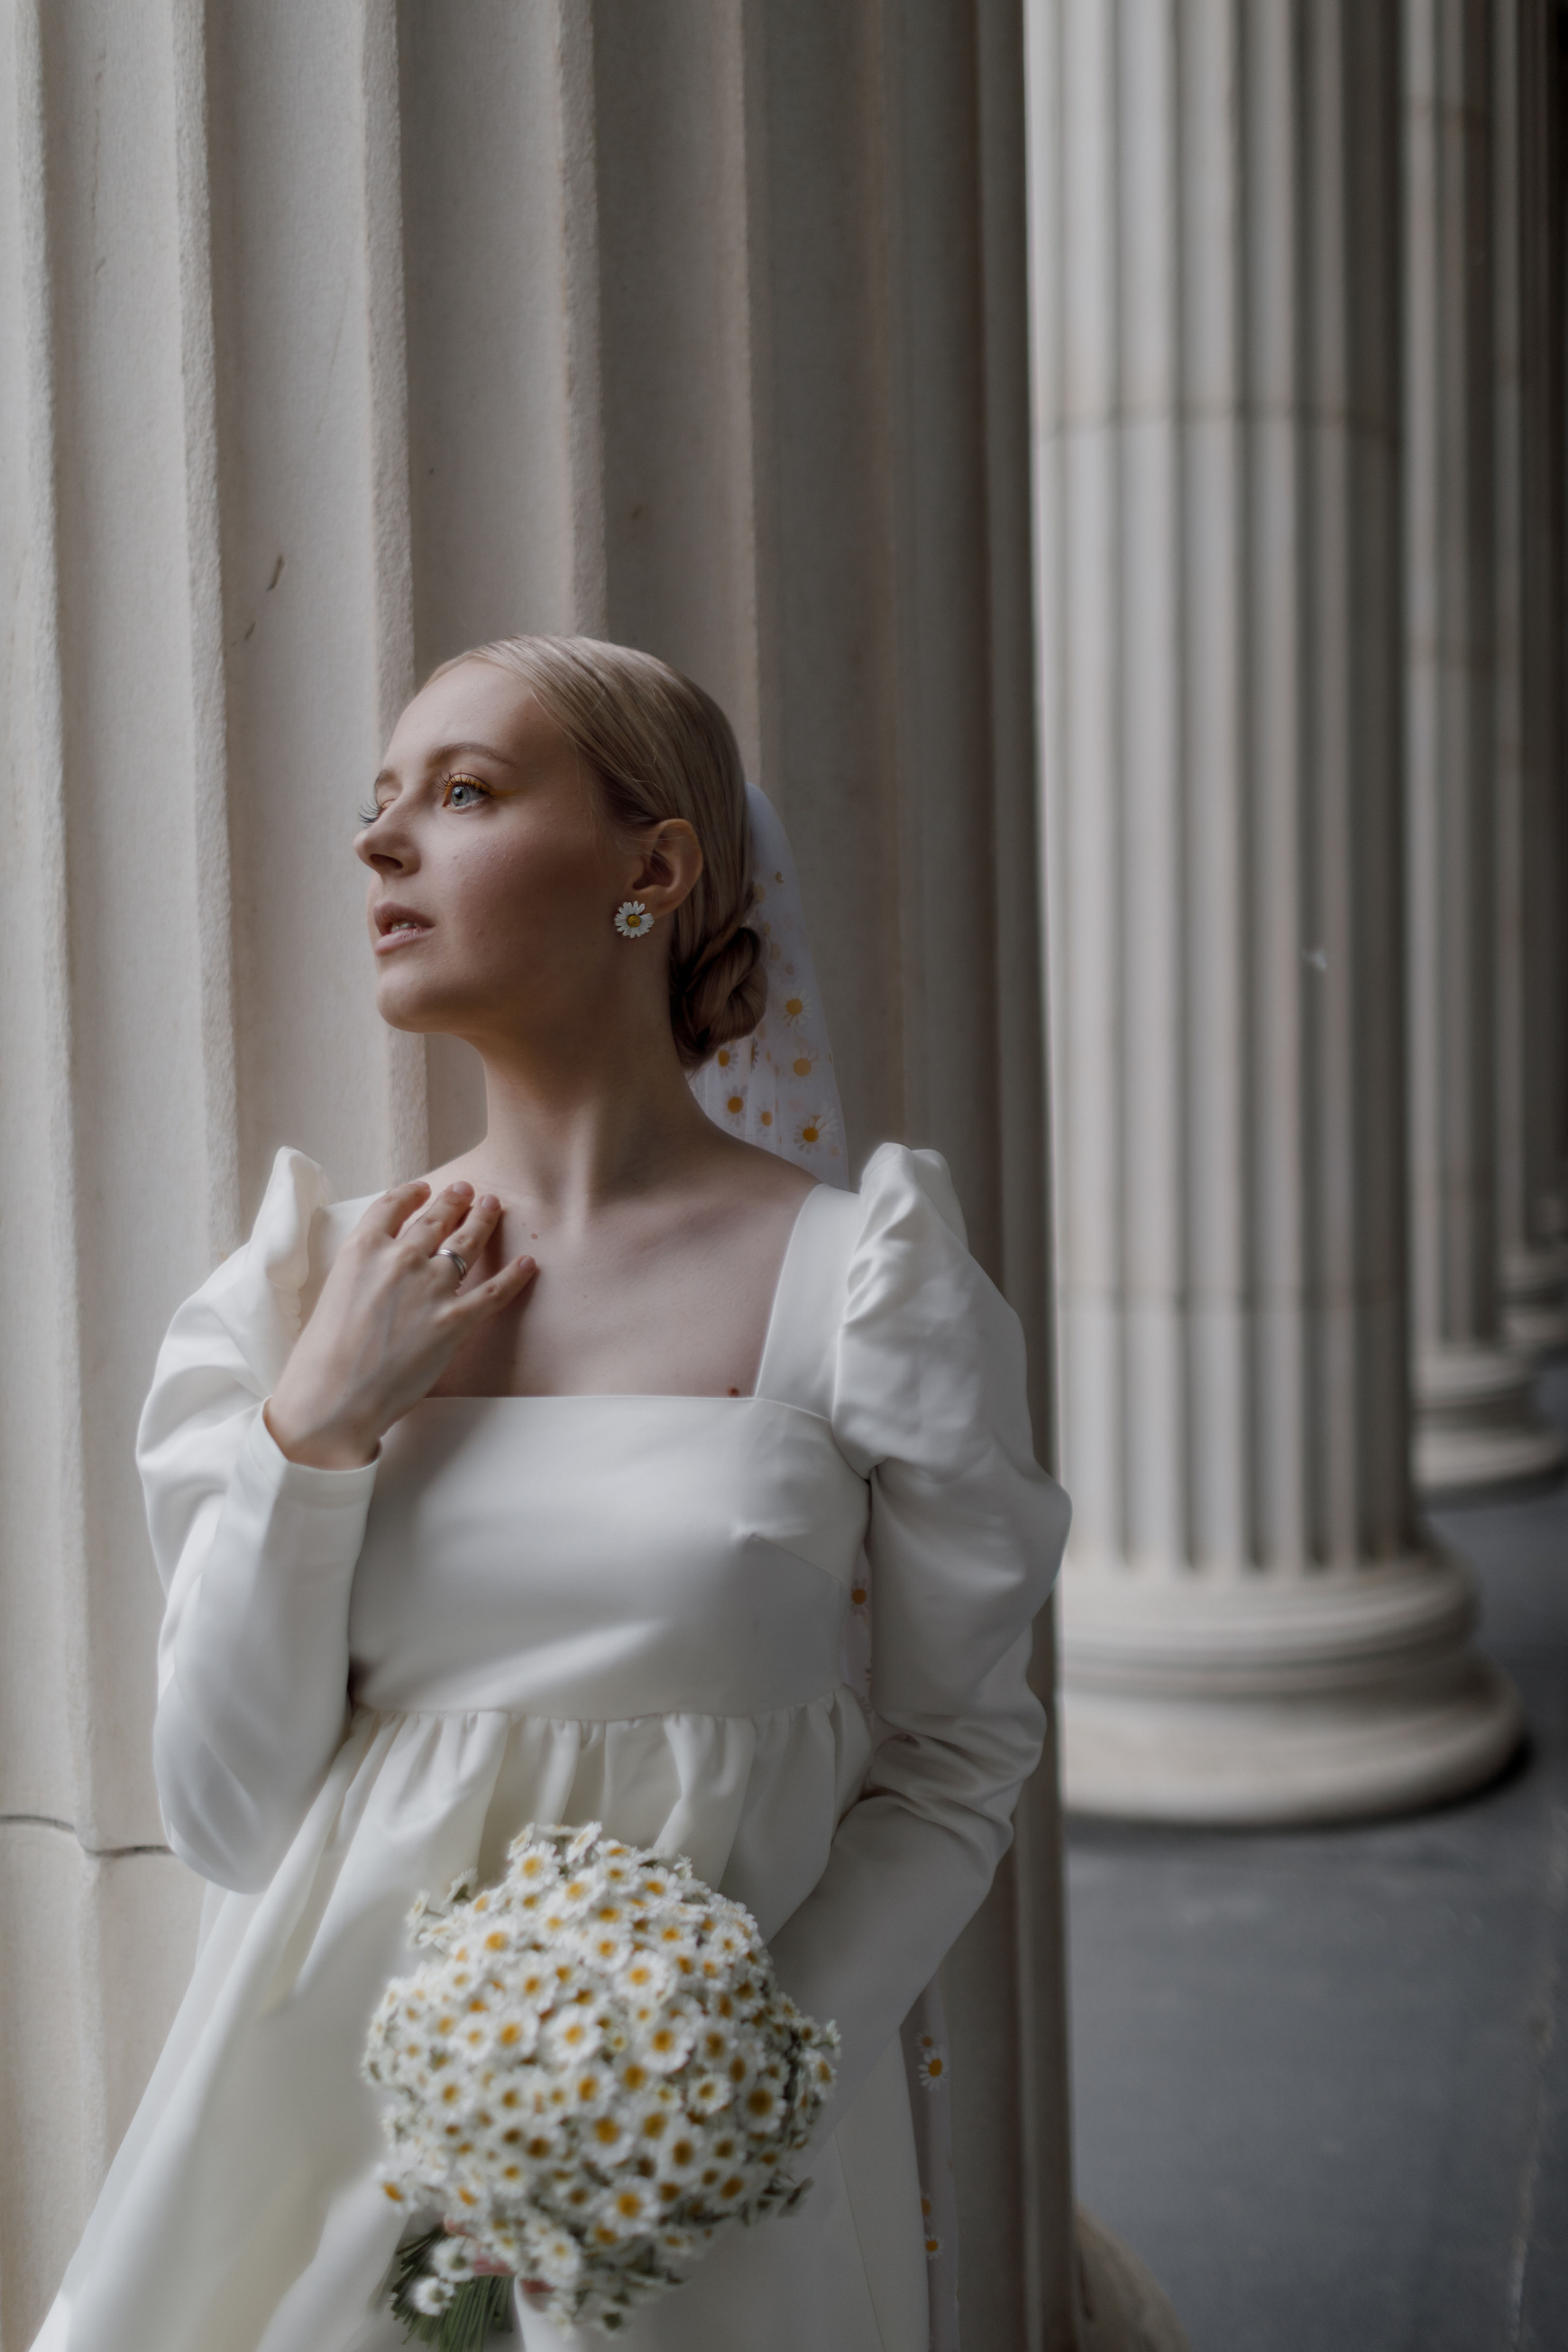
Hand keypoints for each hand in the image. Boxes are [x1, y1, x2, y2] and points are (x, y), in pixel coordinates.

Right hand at [264, 1182, 536, 1468]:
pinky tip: (528, 1264)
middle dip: (454, 1201)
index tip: (423, 1190)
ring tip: (493, 1206)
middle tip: (467, 1191)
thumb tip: (378, 1271)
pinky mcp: (455, 1321)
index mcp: (363, 1250)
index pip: (391, 1207)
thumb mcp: (333, 1294)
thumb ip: (361, 1273)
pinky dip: (515, 1276)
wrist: (333, 1397)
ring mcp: (431, 1288)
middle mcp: (400, 1259)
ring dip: (483, 1220)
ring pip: (466, 1243)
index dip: (411, 1195)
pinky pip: (494, 1291)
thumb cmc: (322, 1356)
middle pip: (435, 1219)